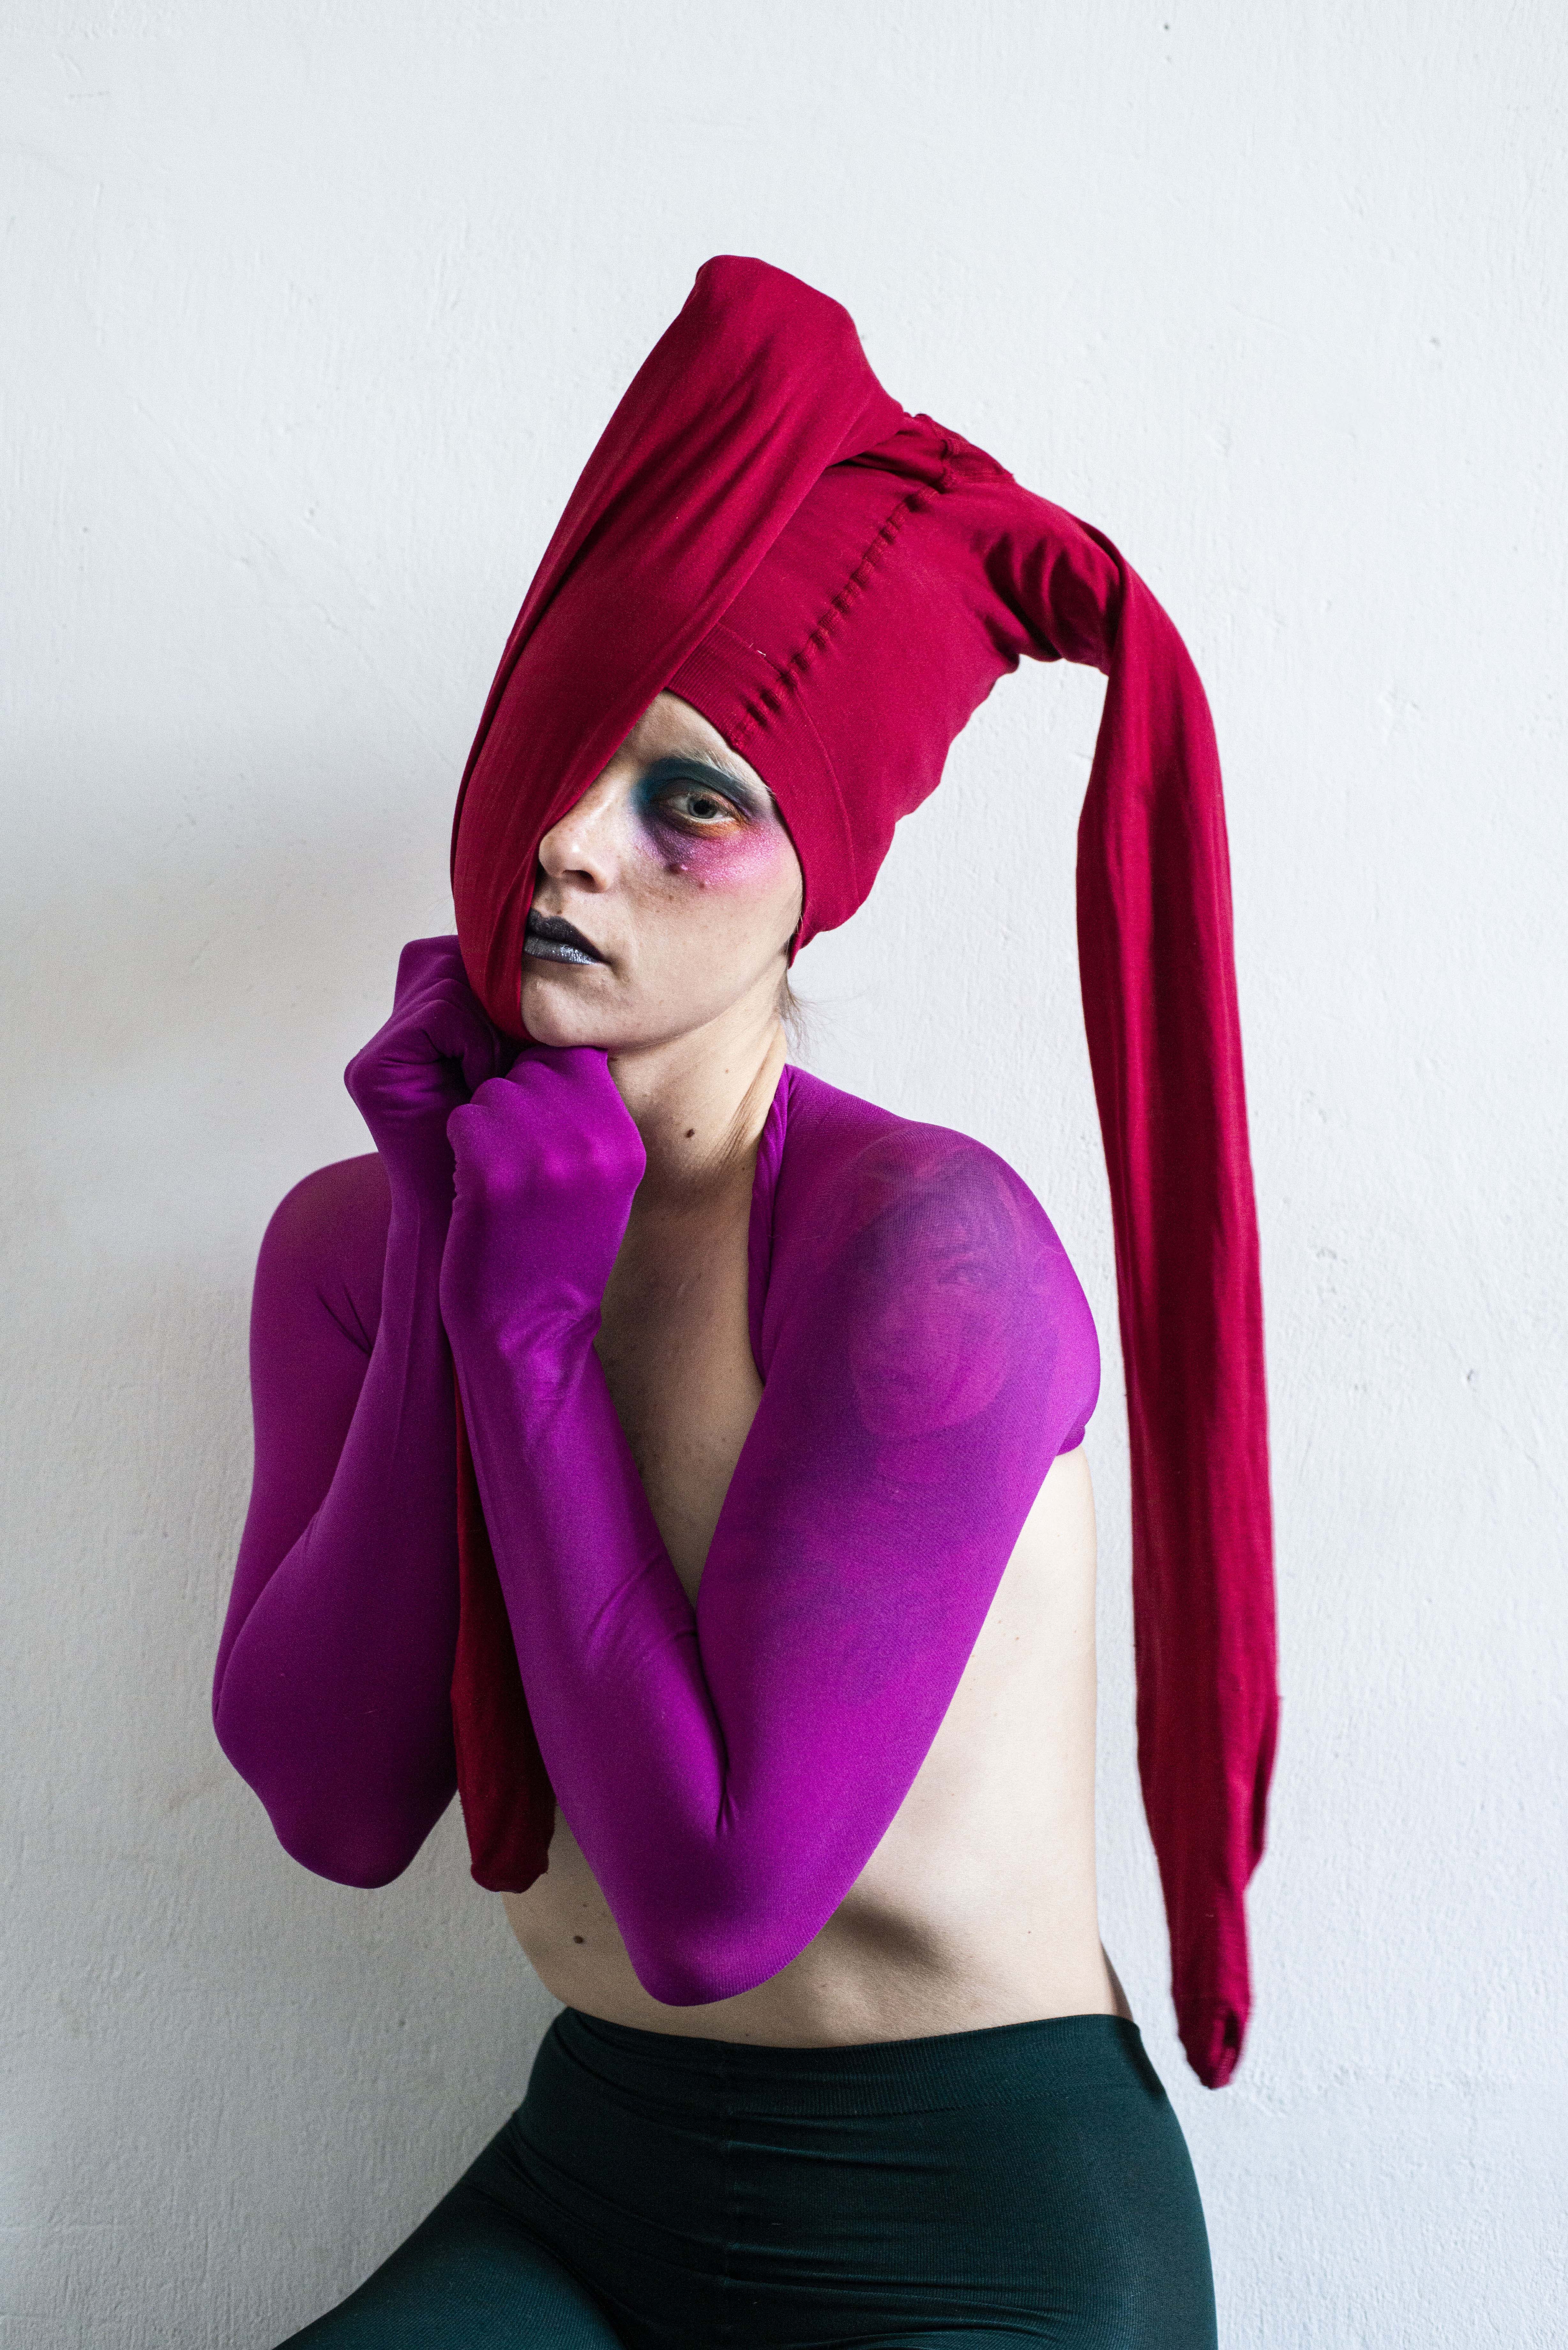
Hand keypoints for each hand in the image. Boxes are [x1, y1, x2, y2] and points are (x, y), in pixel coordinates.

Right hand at [345, 937, 513, 1203]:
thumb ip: (527, 1014)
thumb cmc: (523, 1144)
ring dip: (491, 1025)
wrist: (487, 1217)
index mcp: (434, 1030)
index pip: (467, 958)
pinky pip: (439, 1012)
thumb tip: (553, 953)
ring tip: (500, 1076)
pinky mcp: (371, 1069)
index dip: (509, 983)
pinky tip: (482, 1085)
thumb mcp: (534, 1066)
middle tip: (519, 1051)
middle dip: (500, 996)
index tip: (533, 1033)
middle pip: (452, 957)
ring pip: (449, 979)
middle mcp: (397, 1035)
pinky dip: (475, 1043)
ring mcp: (379, 1052)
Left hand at [440, 1046, 646, 1350]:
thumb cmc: (557, 1253)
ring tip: (498, 1180)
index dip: (545, 1082)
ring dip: (484, 1127)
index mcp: (624, 1141)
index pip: (577, 1058)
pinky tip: (473, 1191)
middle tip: (514, 1161)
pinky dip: (459, 1150)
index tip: (536, 1124)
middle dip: (514, 1102)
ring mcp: (543, 1158)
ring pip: (493, 1092)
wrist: (531, 1331)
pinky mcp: (492, 1178)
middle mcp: (592, 1143)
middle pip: (532, 1070)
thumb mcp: (602, 1182)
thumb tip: (553, 1053)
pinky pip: (463, 1120)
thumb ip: (588, 1119)